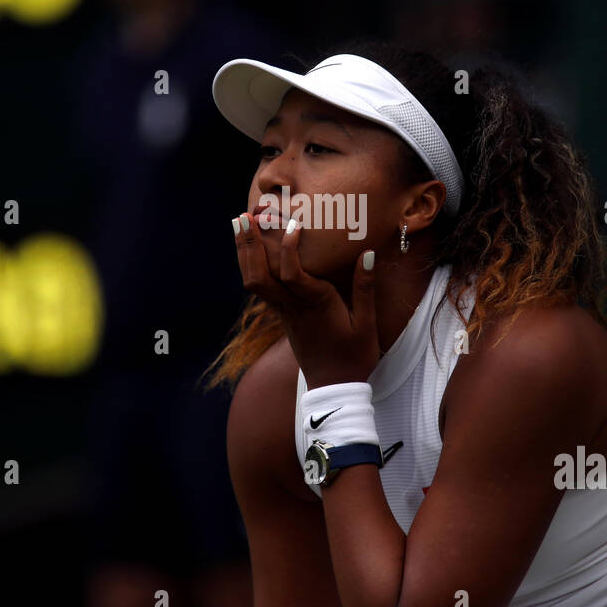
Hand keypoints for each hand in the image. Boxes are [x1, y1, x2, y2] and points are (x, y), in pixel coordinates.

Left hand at [231, 212, 378, 388]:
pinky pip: (262, 290)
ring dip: (245, 254)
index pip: (292, 274)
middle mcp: (293, 308)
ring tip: (239, 226)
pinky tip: (252, 251)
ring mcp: (284, 314)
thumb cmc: (354, 357)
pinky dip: (253, 267)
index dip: (288, 249)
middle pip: (260, 276)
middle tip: (243, 217)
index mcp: (316, 306)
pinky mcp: (283, 318)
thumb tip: (366, 254)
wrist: (334, 389)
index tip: (293, 224)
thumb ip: (365, 288)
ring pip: (255, 283)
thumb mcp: (367, 325)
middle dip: (249, 246)